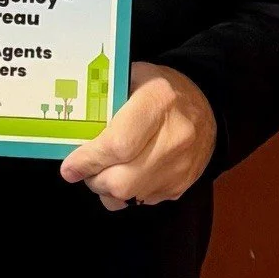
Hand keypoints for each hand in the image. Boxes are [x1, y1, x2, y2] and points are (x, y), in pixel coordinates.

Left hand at [59, 62, 216, 210]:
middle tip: (84, 169)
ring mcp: (180, 167)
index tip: (70, 166)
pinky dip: (126, 192)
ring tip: (104, 169)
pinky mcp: (181, 186)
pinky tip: (126, 172)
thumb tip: (72, 129)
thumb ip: (105, 99)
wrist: (208, 108)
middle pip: (121, 180)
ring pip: (129, 196)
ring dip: (107, 189)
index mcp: (159, 101)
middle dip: (94, 179)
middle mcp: (175, 137)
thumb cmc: (161, 90)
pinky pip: (141, 201)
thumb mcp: (134, 77)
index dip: (89, 160)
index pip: (118, 144)